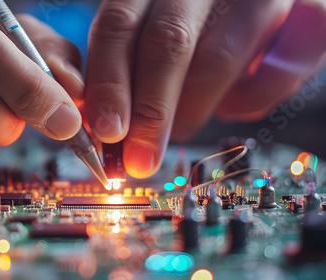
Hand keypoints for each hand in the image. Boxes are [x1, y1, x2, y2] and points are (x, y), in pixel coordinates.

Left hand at [85, 0, 325, 177]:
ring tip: (184, 128)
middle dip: (151, 111)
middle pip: (167, 43)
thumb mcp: (153, 32)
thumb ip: (129, 66)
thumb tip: (107, 127)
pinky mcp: (306, 10)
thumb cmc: (195, 25)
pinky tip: (234, 107)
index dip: (109, 82)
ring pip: (217, 57)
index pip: (118, 26)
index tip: (106, 132)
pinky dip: (254, 98)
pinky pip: (282, 66)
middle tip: (140, 158)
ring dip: (195, 108)